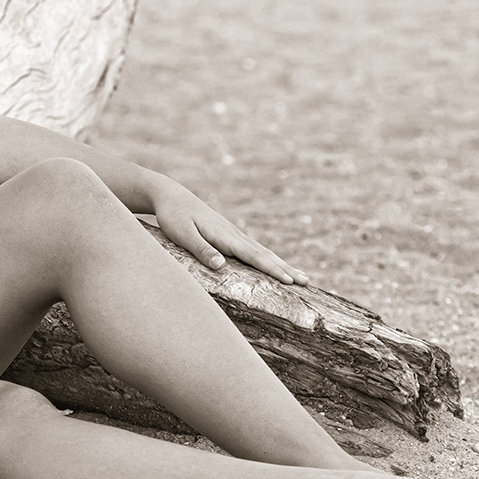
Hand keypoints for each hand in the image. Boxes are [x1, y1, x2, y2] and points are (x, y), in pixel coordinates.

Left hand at [148, 183, 308, 286]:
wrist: (171, 196)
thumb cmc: (174, 217)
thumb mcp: (183, 235)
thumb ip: (202, 250)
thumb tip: (221, 266)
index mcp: (225, 236)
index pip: (254, 256)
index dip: (272, 269)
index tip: (290, 281)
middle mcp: (234, 235)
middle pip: (265, 255)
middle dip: (286, 269)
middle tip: (307, 282)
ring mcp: (234, 234)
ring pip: (263, 252)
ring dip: (282, 265)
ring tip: (300, 277)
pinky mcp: (229, 235)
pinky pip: (254, 250)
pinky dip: (269, 259)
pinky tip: (274, 266)